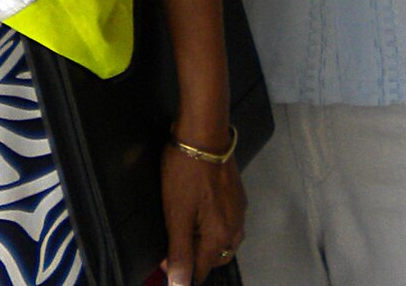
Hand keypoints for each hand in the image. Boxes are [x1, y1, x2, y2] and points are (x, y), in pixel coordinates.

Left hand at [159, 144, 245, 284]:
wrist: (204, 134)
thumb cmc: (186, 174)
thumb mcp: (176, 217)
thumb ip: (179, 253)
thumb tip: (179, 285)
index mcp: (221, 236)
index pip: (202, 271)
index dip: (181, 269)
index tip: (165, 257)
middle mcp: (236, 227)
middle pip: (215, 258)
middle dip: (195, 257)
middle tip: (173, 240)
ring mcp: (239, 210)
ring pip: (222, 241)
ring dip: (204, 241)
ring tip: (185, 225)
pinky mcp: (237, 196)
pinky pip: (226, 222)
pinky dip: (212, 225)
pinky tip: (198, 209)